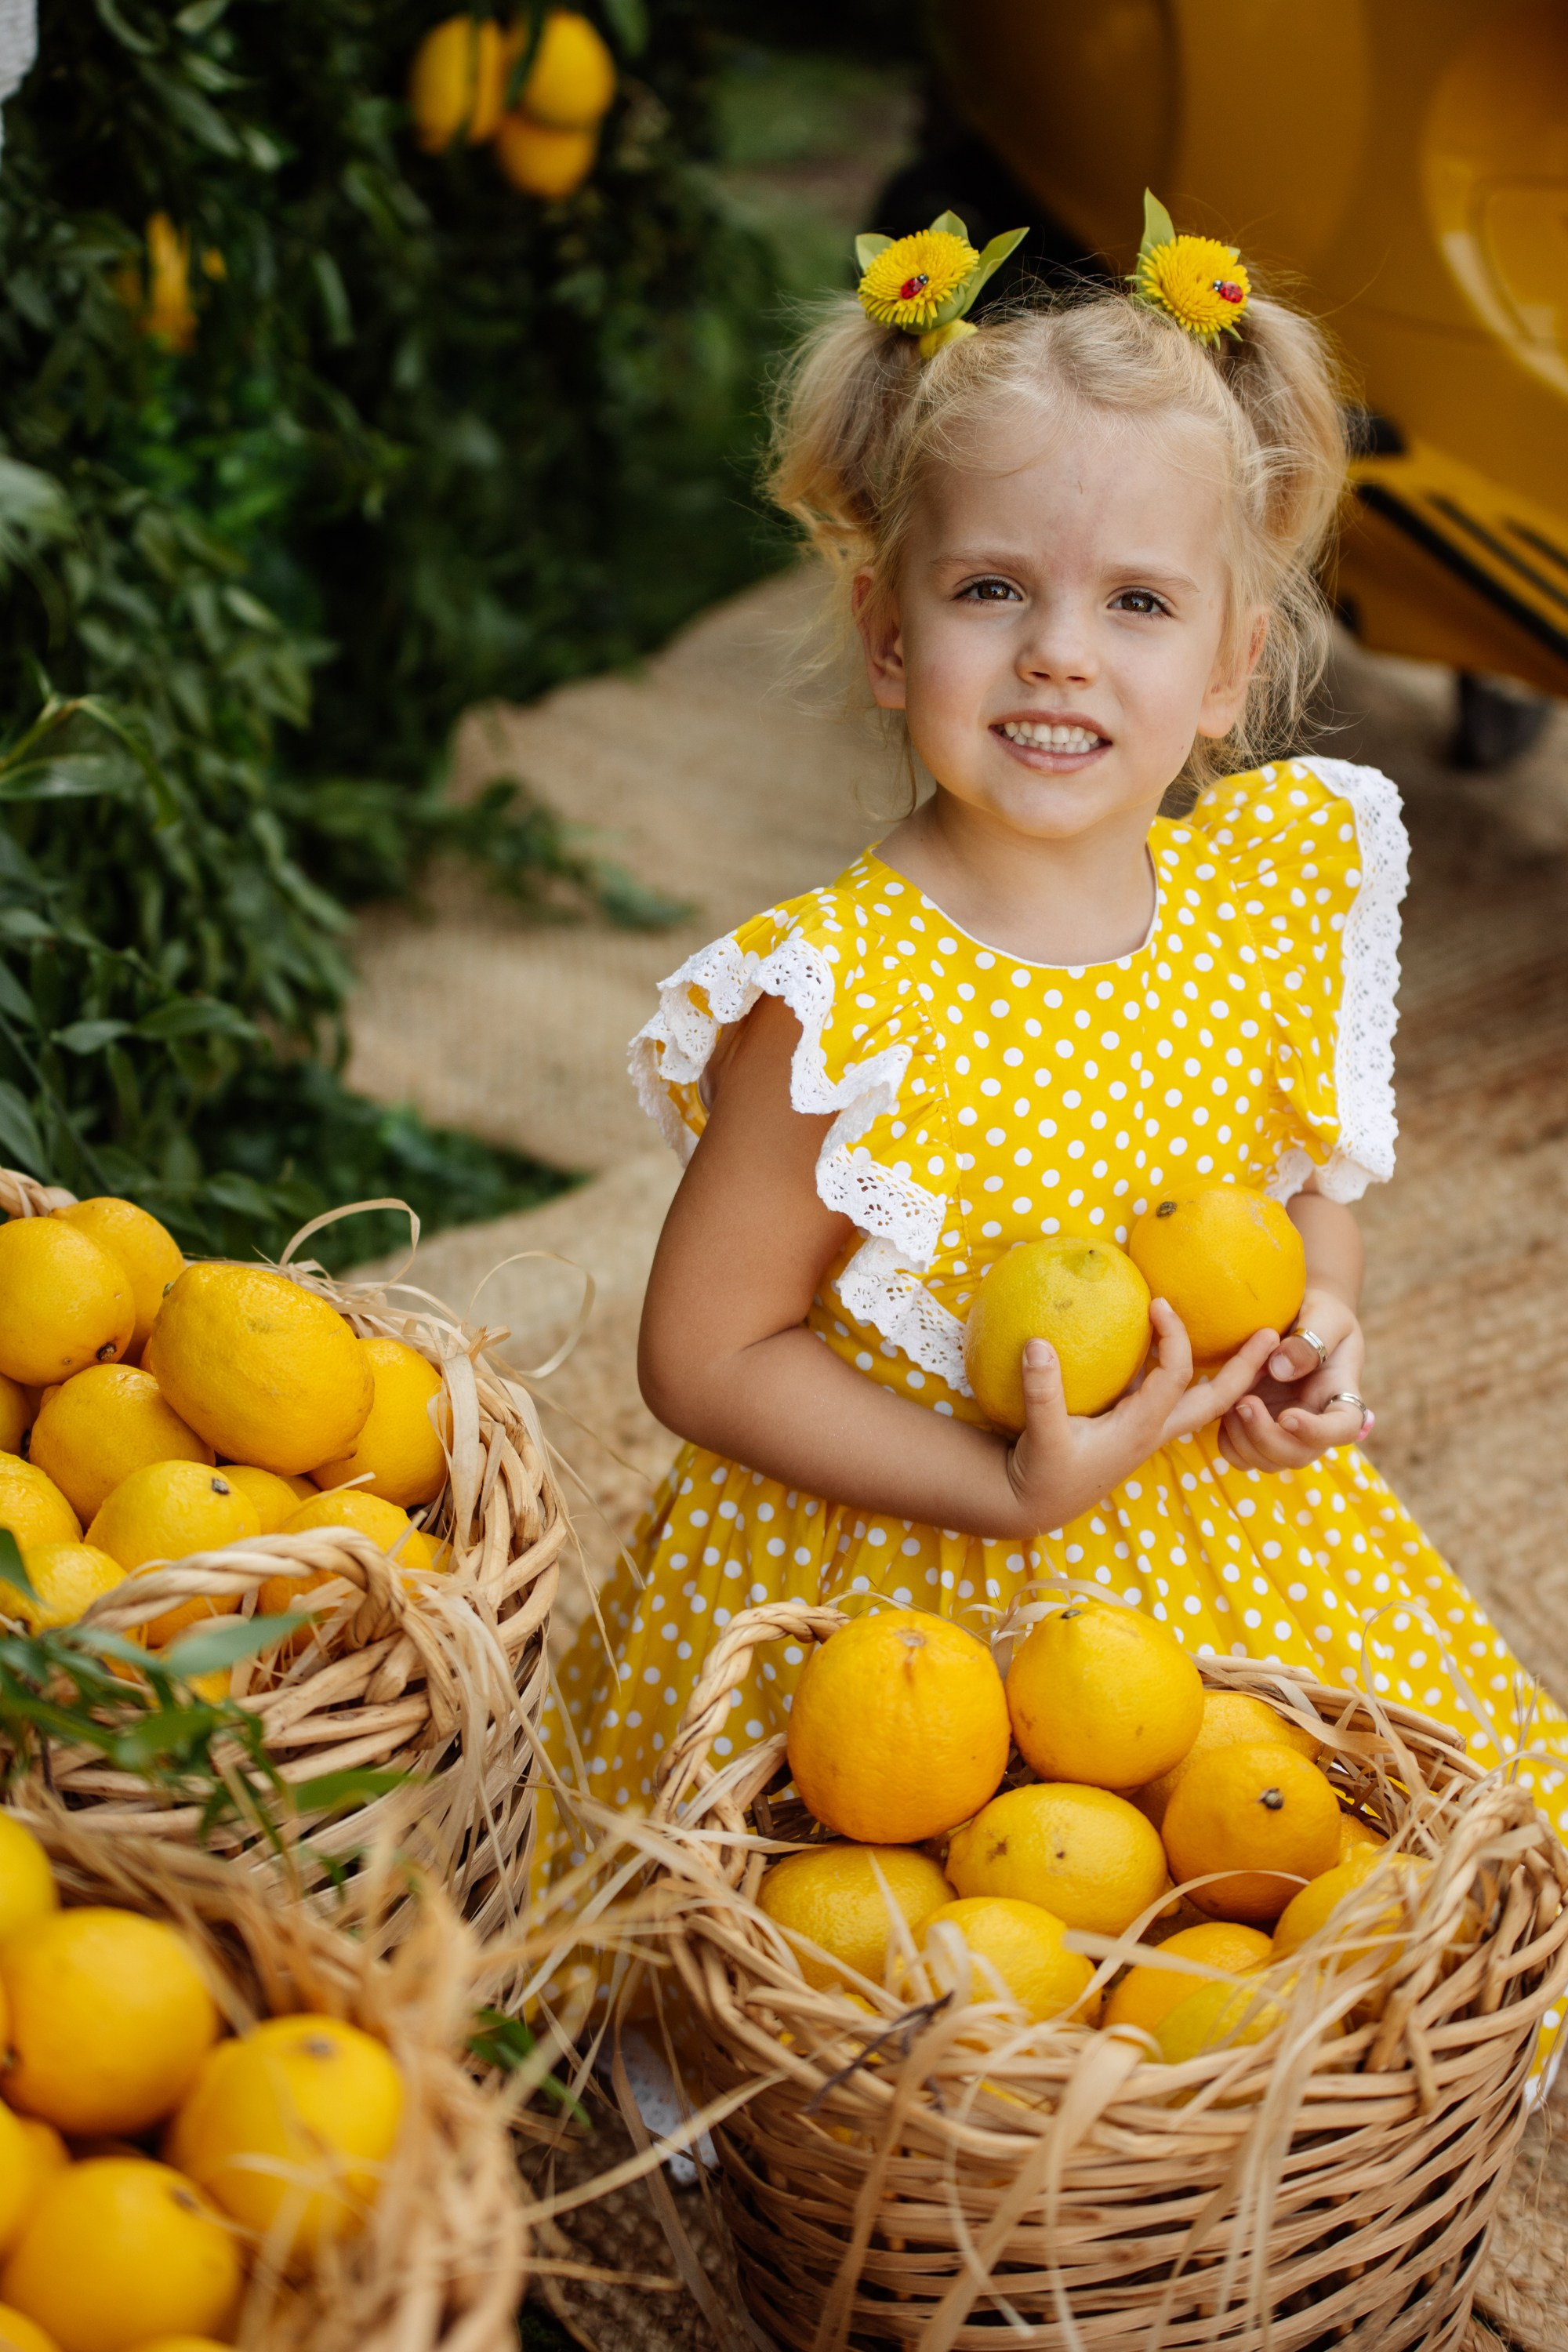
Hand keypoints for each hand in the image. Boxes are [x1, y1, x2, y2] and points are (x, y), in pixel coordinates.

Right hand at [1000, 1300, 1279, 1536]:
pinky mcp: (1134, 1426)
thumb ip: (1040, 1391)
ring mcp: (1149, 1429)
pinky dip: (1185, 1373)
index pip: (1175, 1376)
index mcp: (1141, 1428)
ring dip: (1226, 1373)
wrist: (1038, 1506)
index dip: (1173, 1337)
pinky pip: (1172, 1395)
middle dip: (1245, 1367)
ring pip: (1201, 1400)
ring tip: (1245, 1340)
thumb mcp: (1041, 1436)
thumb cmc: (1042, 1475)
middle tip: (1270, 1333)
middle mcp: (1155, 1429)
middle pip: (1217, 1398)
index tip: (1159, 1302)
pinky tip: (1175, 1349)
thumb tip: (1038, 1343)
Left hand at [1219, 1288, 1365, 1471]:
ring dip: (1243, 1440)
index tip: (1288, 1415)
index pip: (1342, 1430)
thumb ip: (1309, 1341)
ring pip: (1268, 1462)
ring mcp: (1286, 1430)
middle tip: (1244, 1401)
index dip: (1316, 1433)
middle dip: (1267, 1438)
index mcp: (1340, 1396)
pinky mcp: (1258, 1428)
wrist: (1298, 1316)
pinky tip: (1224, 1406)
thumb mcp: (1324, 1315)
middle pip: (1299, 1456)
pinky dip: (1227, 1440)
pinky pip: (1241, 1455)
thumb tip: (1280, 1370)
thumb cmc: (1320, 1314)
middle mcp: (1315, 1422)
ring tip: (1232, 1400)